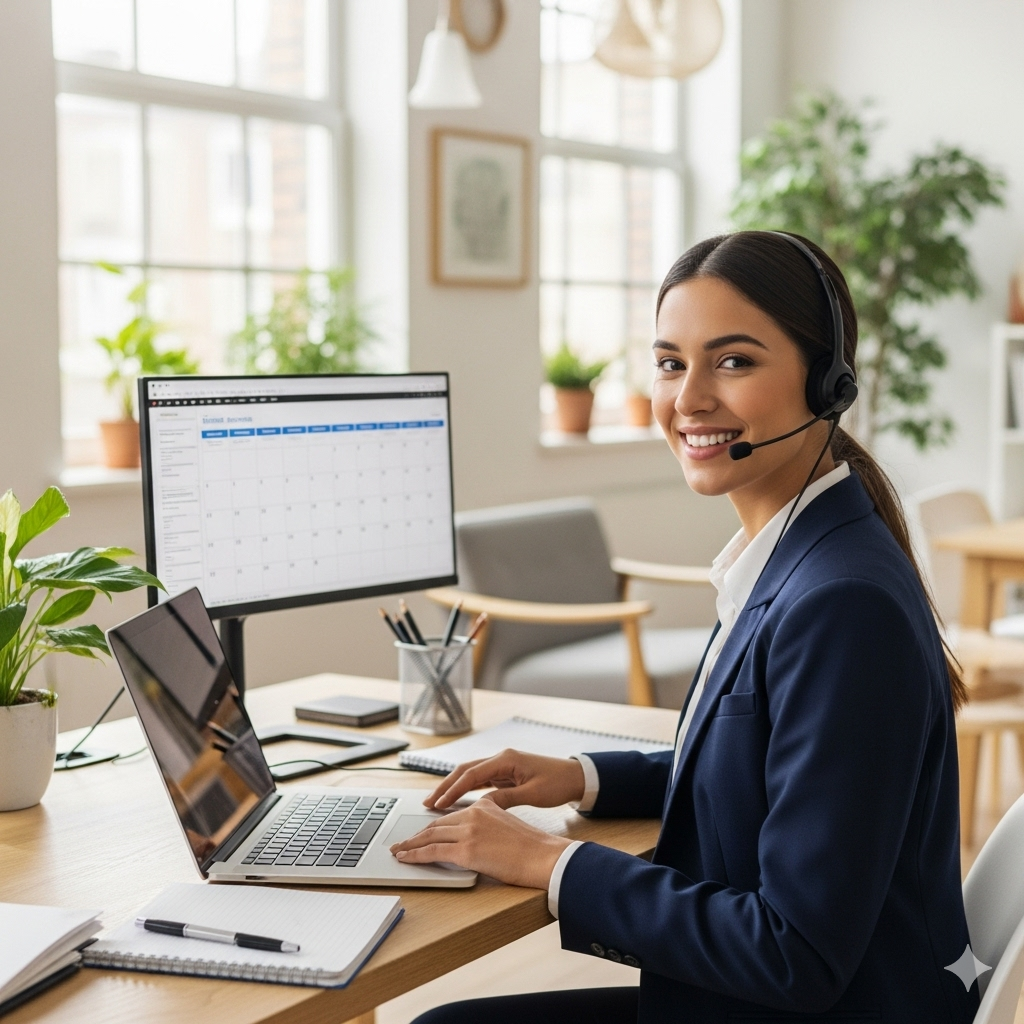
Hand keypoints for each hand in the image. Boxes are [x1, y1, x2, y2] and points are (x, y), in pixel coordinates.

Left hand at [390, 798, 570, 887]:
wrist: (544, 856)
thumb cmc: (532, 848)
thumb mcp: (507, 825)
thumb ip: (489, 824)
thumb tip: (476, 838)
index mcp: (484, 805)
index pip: (451, 815)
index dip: (433, 824)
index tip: (422, 831)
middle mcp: (474, 813)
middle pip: (437, 824)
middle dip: (417, 834)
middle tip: (402, 841)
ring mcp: (469, 831)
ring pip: (430, 836)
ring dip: (411, 844)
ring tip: (399, 850)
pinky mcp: (466, 850)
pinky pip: (433, 852)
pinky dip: (415, 855)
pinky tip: (406, 858)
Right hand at [422, 748, 585, 810]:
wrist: (575, 777)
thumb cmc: (558, 783)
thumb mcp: (532, 794)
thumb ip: (506, 798)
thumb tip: (482, 806)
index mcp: (506, 759)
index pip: (472, 774)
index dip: (453, 789)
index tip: (438, 804)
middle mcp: (500, 759)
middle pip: (465, 771)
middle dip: (445, 786)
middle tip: (428, 803)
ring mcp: (502, 765)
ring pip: (470, 775)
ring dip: (452, 787)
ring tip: (436, 803)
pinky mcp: (504, 773)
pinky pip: (479, 781)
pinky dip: (465, 790)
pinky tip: (455, 801)